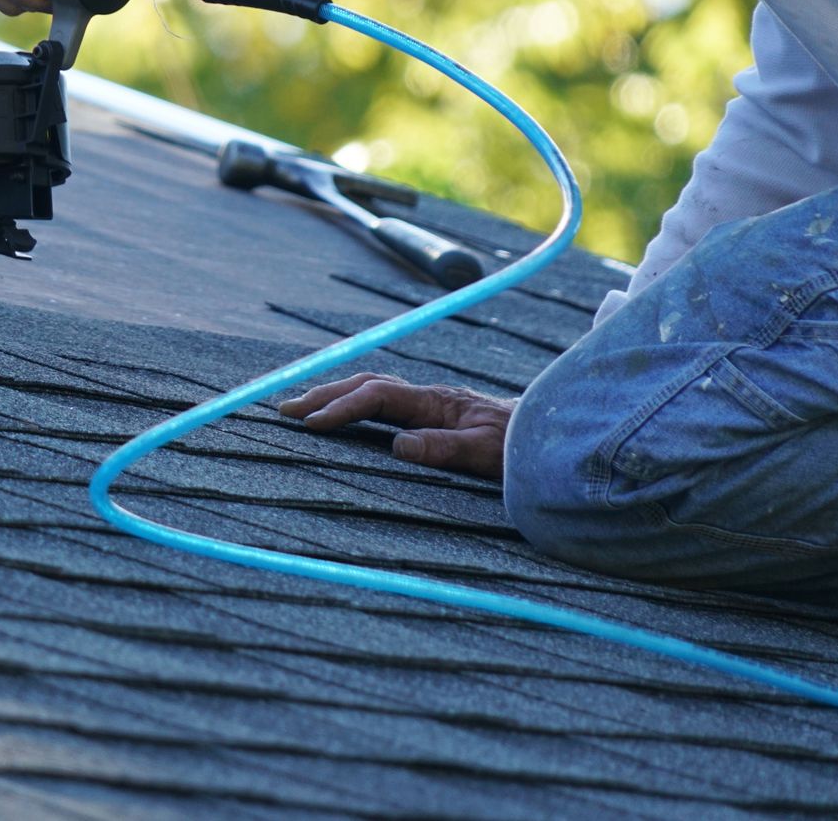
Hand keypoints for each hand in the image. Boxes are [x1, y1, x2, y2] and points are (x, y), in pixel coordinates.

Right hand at [277, 373, 512, 479]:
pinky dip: (355, 401)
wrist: (552, 434)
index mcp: (436, 402)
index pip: (377, 397)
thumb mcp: (486, 454)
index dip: (342, 407)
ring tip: (302, 408)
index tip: (311, 424)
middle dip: (324, 394)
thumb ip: (445, 448)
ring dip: (336, 394)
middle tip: (285, 409)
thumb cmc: (522, 447)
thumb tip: (398, 445)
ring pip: (373, 387)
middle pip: (366, 383)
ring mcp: (431, 401)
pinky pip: (384, 400)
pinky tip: (344, 413)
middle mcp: (429, 395)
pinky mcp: (434, 411)